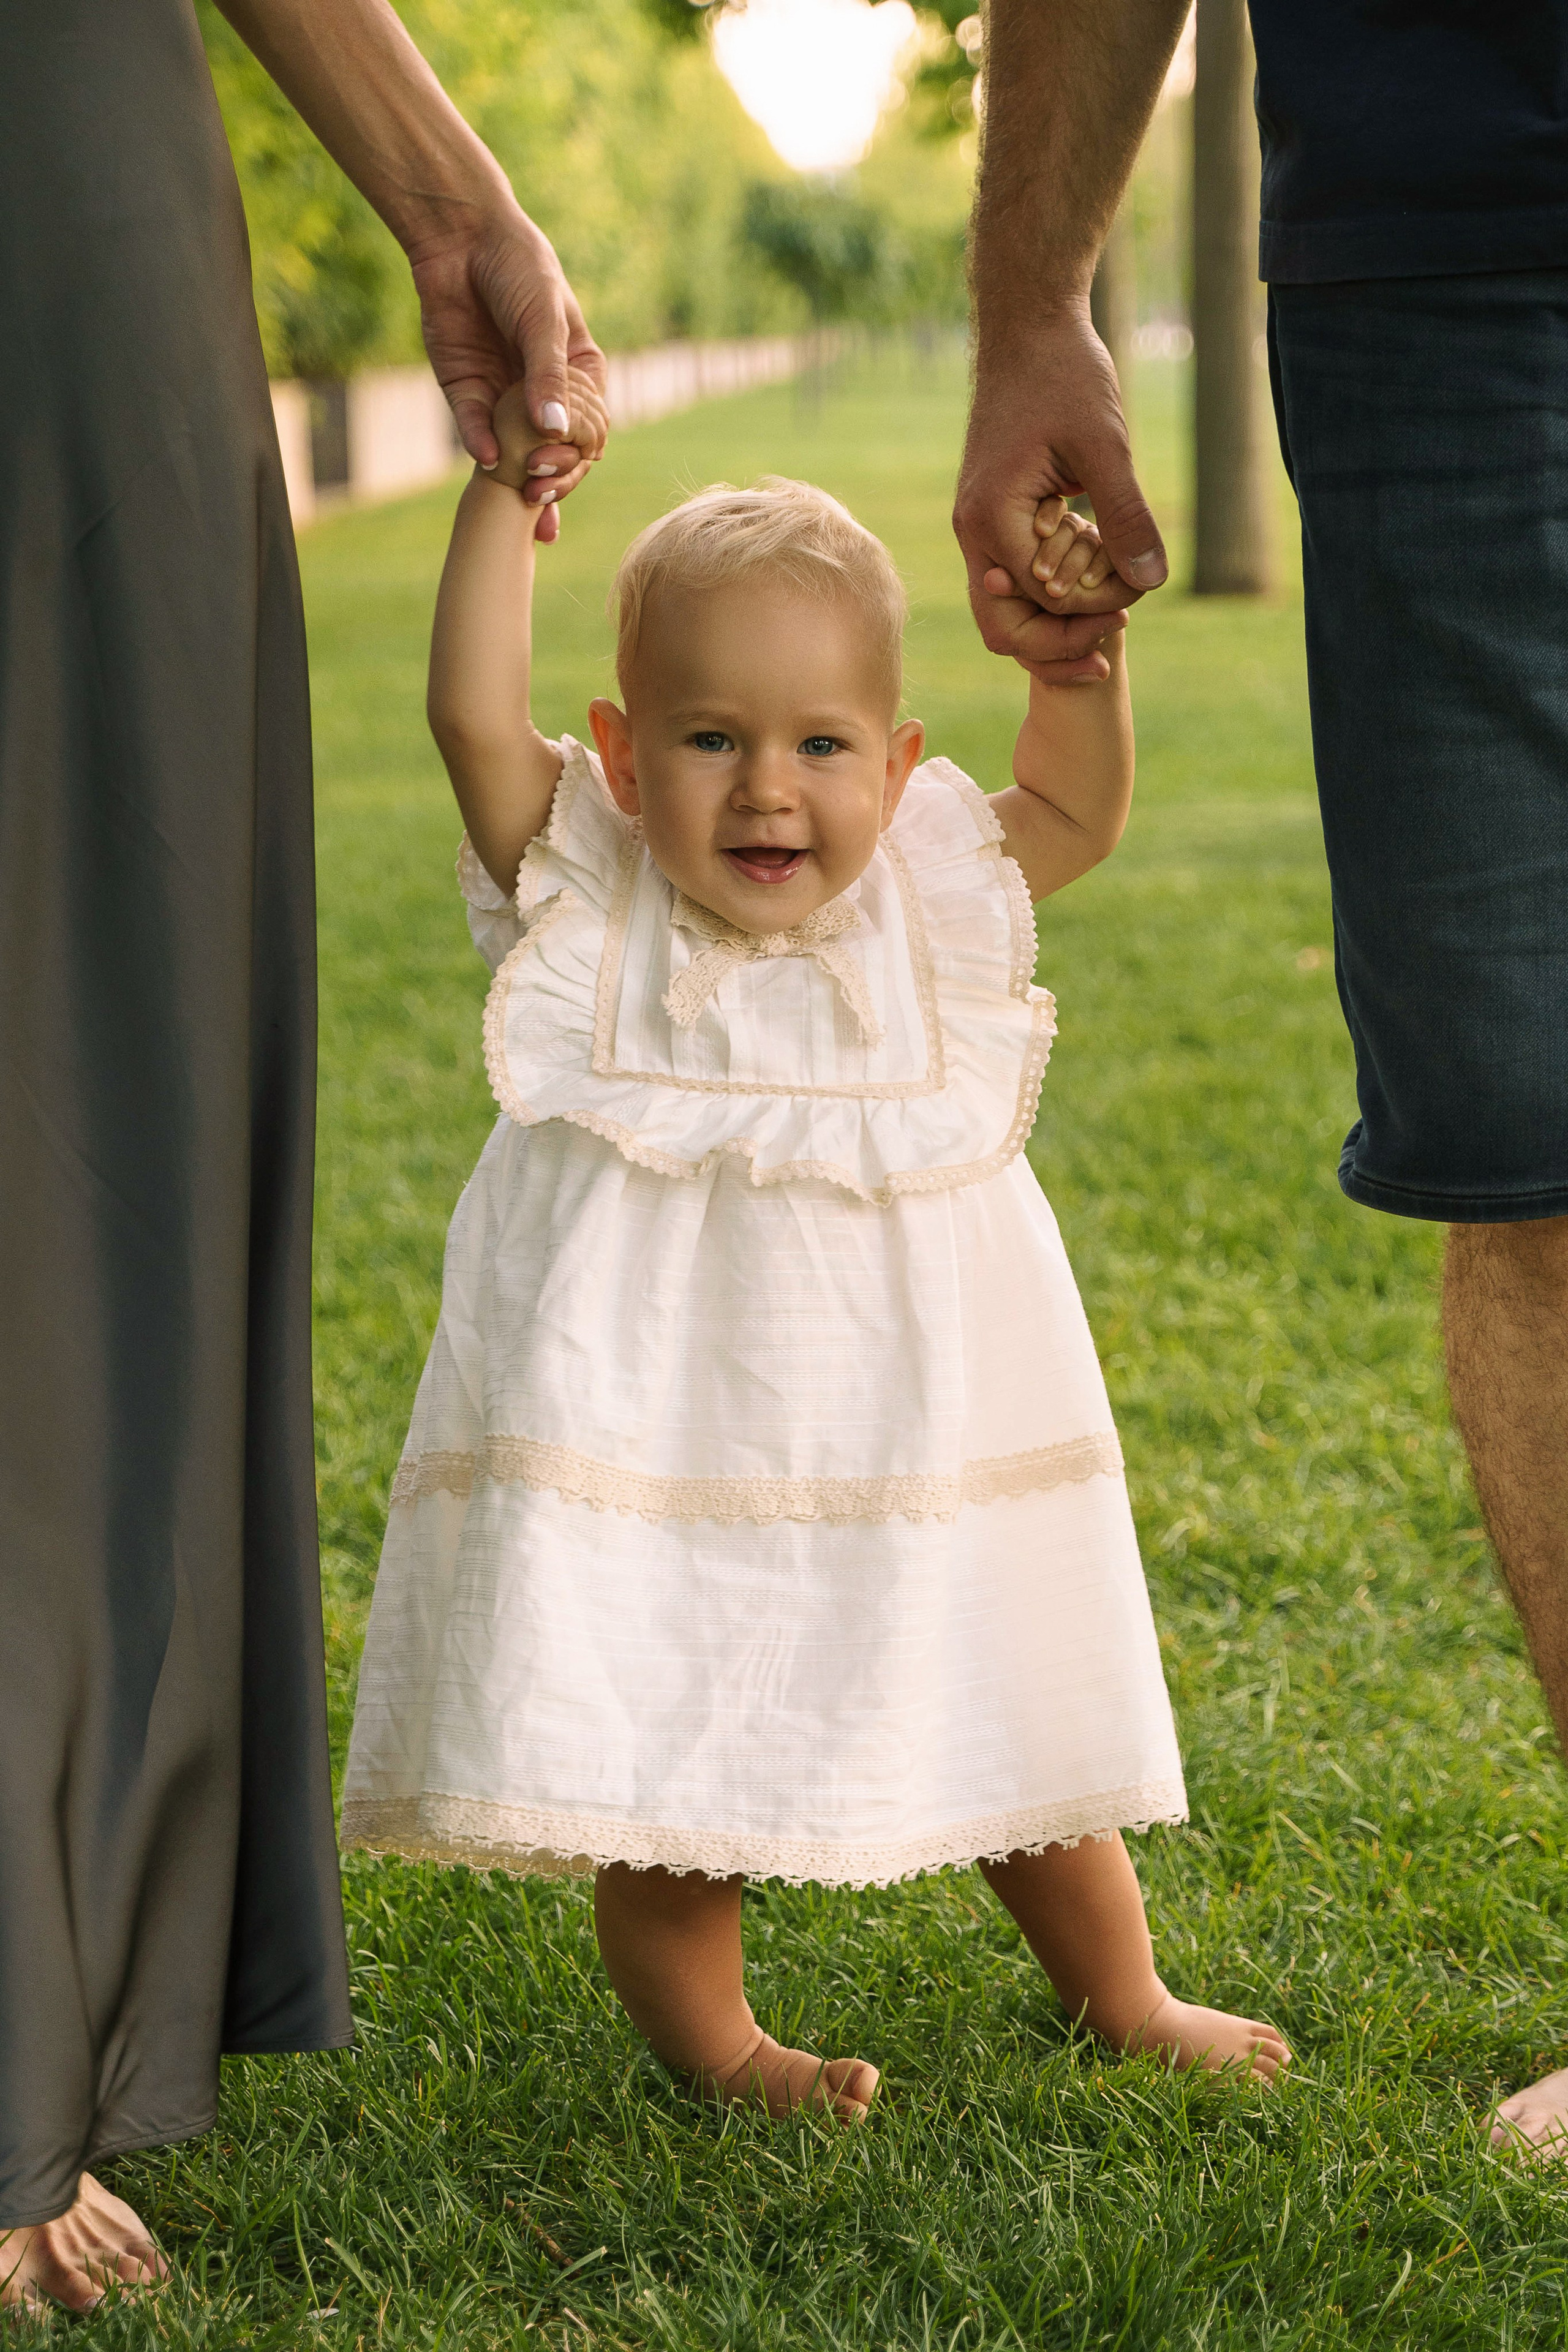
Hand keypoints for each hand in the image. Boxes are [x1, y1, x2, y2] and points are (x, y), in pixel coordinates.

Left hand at [409, 197, 607, 541]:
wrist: (462, 237)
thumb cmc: (519, 267)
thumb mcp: (544, 319)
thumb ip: (549, 375)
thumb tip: (554, 431)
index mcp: (579, 376)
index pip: (588, 431)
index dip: (577, 456)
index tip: (558, 464)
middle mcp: (544, 394)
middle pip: (555, 452)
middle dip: (552, 477)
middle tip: (537, 491)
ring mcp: (505, 397)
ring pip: (516, 452)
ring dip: (519, 479)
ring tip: (521, 499)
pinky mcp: (468, 392)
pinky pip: (476, 429)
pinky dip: (482, 446)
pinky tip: (488, 462)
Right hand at [954, 306, 1166, 680]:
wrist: (1028, 326)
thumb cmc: (1064, 374)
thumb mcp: (1106, 446)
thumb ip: (1125, 518)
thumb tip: (1151, 582)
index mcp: (992, 519)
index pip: (1040, 602)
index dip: (1090, 613)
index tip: (1136, 601)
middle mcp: (973, 532)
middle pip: (1005, 628)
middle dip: (1060, 642)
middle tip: (1116, 640)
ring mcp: (977, 527)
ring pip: (1007, 609)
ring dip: (1057, 620)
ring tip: (1111, 612)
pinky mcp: (993, 516)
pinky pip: (1015, 577)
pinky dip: (1052, 589)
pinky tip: (1093, 575)